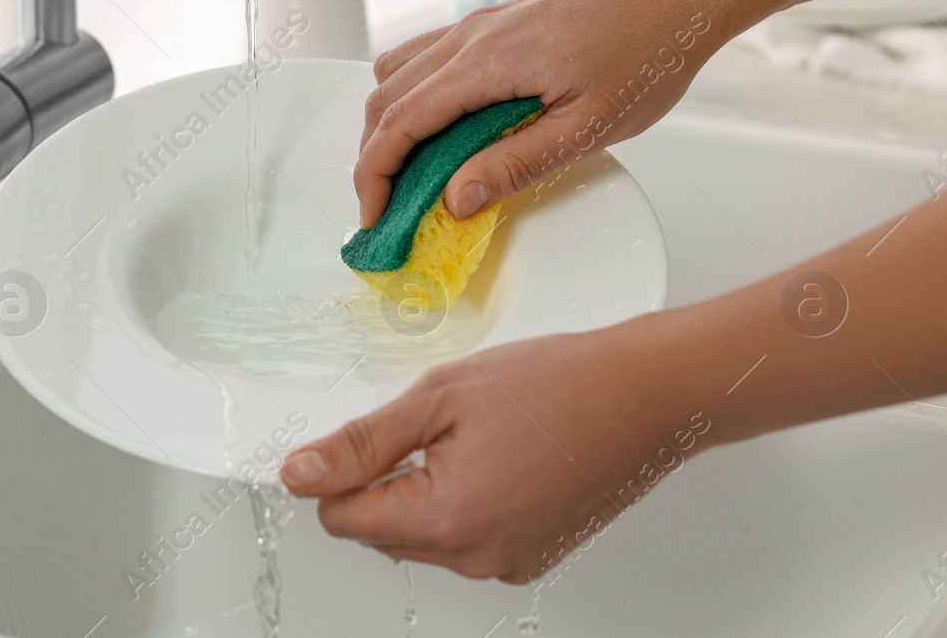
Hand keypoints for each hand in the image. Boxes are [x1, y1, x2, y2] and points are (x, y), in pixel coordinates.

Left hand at [279, 324, 699, 580]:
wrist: (647, 394)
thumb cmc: (557, 383)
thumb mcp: (439, 397)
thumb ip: (361, 443)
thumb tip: (300, 474)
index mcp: (445, 519)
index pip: (342, 518)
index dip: (340, 470)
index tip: (363, 431)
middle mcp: (476, 557)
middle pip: (380, 531)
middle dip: (384, 479)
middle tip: (430, 422)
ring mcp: (508, 563)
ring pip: (423, 536)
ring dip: (424, 490)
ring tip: (472, 434)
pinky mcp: (533, 556)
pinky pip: (468, 539)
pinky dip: (465, 502)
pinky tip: (497, 455)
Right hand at [355, 0, 723, 225]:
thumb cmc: (647, 54)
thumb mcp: (588, 127)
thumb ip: (515, 164)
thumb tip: (454, 199)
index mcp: (486, 61)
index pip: (400, 121)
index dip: (375, 174)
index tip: (374, 217)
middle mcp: (469, 35)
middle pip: (385, 97)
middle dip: (375, 156)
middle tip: (389, 206)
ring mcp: (477, 23)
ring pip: (397, 72)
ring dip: (390, 123)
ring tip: (411, 173)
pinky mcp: (491, 22)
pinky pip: (426, 57)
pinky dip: (413, 97)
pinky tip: (444, 129)